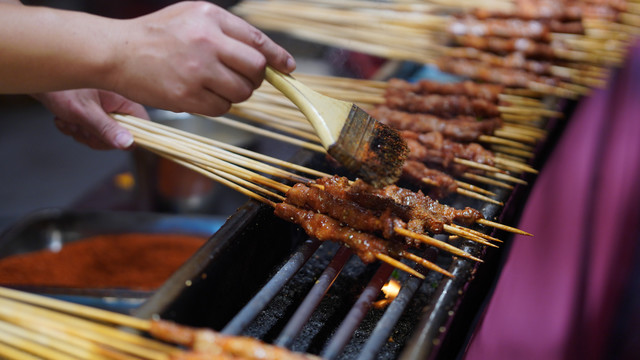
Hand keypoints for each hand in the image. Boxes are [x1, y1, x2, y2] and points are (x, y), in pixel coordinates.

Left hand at [33, 89, 147, 149]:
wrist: (38, 74)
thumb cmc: (60, 88)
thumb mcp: (85, 112)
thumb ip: (106, 129)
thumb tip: (128, 143)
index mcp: (125, 98)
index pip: (142, 126)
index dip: (128, 137)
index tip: (107, 138)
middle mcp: (120, 103)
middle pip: (121, 134)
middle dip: (97, 136)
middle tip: (80, 127)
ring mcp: (108, 107)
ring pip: (104, 135)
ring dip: (84, 133)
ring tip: (69, 120)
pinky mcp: (96, 110)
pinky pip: (93, 130)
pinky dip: (78, 128)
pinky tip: (66, 118)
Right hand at [107, 1, 295, 115]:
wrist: (116, 52)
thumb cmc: (154, 35)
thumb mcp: (191, 16)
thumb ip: (226, 31)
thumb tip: (264, 55)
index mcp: (210, 17)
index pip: (258, 40)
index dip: (278, 56)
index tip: (288, 67)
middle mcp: (207, 41)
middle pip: (256, 68)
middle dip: (256, 78)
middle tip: (244, 79)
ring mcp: (197, 70)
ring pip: (242, 92)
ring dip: (237, 93)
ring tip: (216, 85)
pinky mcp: (187, 96)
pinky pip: (222, 108)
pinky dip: (218, 105)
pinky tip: (202, 95)